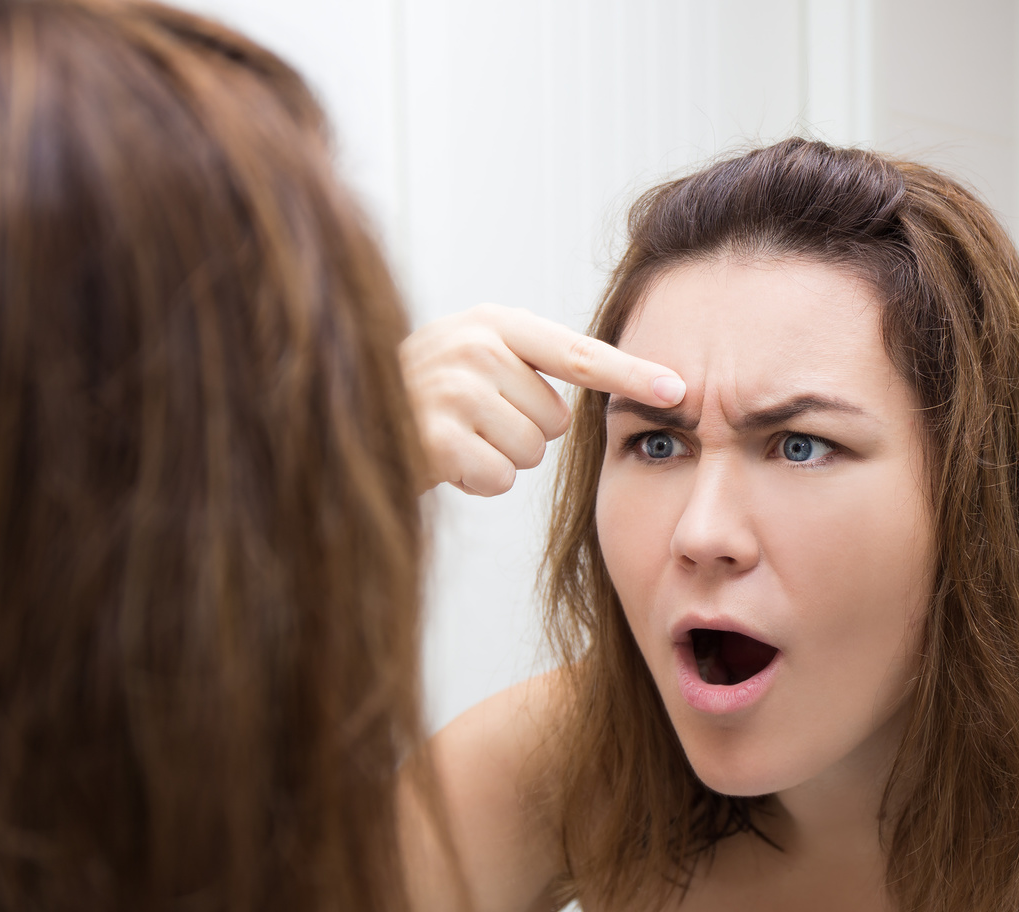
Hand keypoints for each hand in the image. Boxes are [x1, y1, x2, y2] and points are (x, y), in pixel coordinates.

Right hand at [401, 304, 686, 495]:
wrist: (339, 420)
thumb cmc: (422, 399)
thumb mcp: (473, 357)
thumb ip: (528, 362)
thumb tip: (608, 384)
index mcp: (493, 322)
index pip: (578, 353)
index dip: (632, 373)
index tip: (680, 388)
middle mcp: (474, 345)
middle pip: (555, 419)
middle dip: (522, 432)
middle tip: (472, 423)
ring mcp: (452, 389)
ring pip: (530, 452)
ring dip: (499, 458)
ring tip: (455, 438)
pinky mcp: (435, 436)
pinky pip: (499, 477)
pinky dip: (477, 482)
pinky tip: (443, 462)